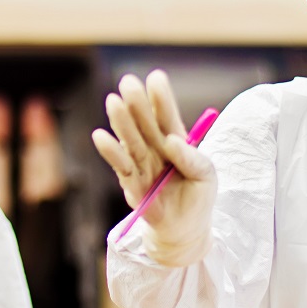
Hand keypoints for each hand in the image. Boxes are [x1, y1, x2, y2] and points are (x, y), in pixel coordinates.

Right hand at [91, 70, 216, 265]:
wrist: (185, 230)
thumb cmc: (198, 197)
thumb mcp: (206, 175)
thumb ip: (191, 157)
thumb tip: (171, 142)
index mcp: (175, 141)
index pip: (167, 115)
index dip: (161, 98)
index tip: (155, 77)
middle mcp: (155, 149)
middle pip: (144, 123)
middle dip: (137, 103)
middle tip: (127, 81)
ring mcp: (142, 165)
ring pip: (130, 140)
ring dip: (121, 122)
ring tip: (113, 101)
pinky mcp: (132, 184)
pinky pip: (121, 166)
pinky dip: (110, 152)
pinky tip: (100, 136)